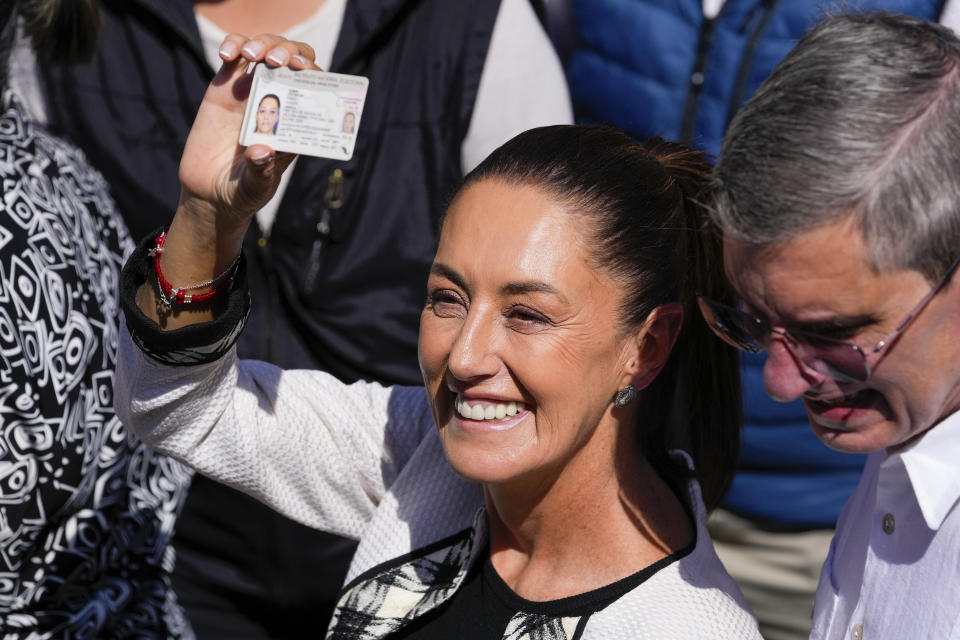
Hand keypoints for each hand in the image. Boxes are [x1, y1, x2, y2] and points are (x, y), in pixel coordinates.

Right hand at [177, 34, 320, 229]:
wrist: (209, 193)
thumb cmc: (243, 192)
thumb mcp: (255, 187)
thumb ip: (261, 172)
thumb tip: (262, 151)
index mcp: (294, 123)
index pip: (313, 88)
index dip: (312, 74)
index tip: (303, 71)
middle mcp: (277, 103)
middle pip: (293, 62)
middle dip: (291, 51)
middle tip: (279, 61)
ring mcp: (251, 92)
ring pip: (265, 51)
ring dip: (264, 44)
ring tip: (253, 54)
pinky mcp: (224, 88)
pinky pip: (233, 56)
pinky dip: (233, 45)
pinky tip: (228, 54)